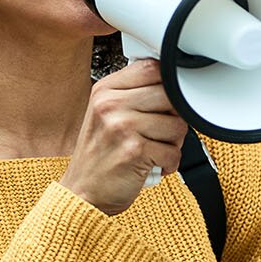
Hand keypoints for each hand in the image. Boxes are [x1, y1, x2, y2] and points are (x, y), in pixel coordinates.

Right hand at [60, 60, 187, 215]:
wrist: (82, 193)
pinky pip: (174, 152)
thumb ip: (133, 94)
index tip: (167, 100)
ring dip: (173, 143)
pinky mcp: (134, 151)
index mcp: (105, 91)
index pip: (152, 67)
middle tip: (160, 131)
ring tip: (154, 149)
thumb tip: (172, 83)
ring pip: (178, 125)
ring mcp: (122, 127)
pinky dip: (169, 163)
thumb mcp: (105, 114)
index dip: (169, 83)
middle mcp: (111, 105)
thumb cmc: (99, 155)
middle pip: (170, 94)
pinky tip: (152, 165)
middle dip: (174, 117)